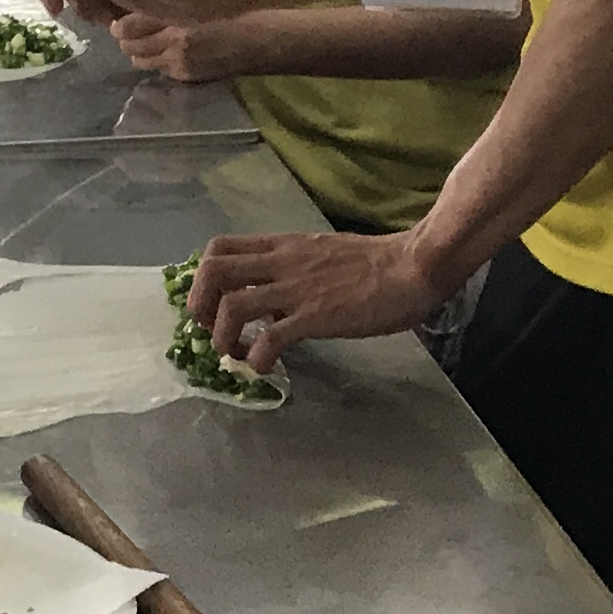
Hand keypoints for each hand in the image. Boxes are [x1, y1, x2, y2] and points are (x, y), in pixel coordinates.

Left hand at [114, 10, 264, 83]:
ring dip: (141, 54)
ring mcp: (182, 64)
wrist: (263, 41)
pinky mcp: (190, 77)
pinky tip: (168, 55)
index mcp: (177, 20)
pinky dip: (159, 64)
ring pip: (143, 61)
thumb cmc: (234, 14)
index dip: (120, 26)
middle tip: (130, 33)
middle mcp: (175, 45)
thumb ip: (164, 10)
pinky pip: (163, 71)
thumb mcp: (196, 4)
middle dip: (127, 42)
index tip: (118, 24)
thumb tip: (129, 21)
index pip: (131, 27)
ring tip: (147, 44)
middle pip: (131, 48)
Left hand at [185, 227, 444, 365]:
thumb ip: (291, 272)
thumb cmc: (374, 263)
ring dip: (222, 336)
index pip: (219, 248)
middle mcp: (281, 263)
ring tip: (236, 354)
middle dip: (199, 306)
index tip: (210, 304)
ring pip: (232, 306)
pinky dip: (256, 358)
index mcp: (281, 246)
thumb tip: (270, 302)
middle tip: (211, 331)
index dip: (202, 278)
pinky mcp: (315, 316)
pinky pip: (269, 338)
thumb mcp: (320, 255)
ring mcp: (296, 290)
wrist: (412, 267)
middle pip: (212, 271)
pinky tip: (265, 367)